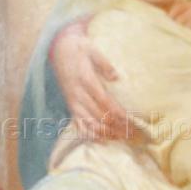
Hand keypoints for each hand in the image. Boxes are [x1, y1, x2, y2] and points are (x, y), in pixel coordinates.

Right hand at [50, 19, 126, 139]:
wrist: (59, 49)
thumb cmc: (79, 48)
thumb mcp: (92, 49)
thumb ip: (104, 63)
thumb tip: (116, 77)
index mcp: (85, 80)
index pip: (103, 101)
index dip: (116, 112)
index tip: (129, 120)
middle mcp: (78, 94)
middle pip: (98, 115)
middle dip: (115, 126)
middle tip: (130, 134)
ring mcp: (73, 101)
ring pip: (88, 122)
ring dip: (105, 132)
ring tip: (120, 138)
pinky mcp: (70, 105)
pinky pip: (78, 124)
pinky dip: (89, 134)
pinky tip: (101, 141)